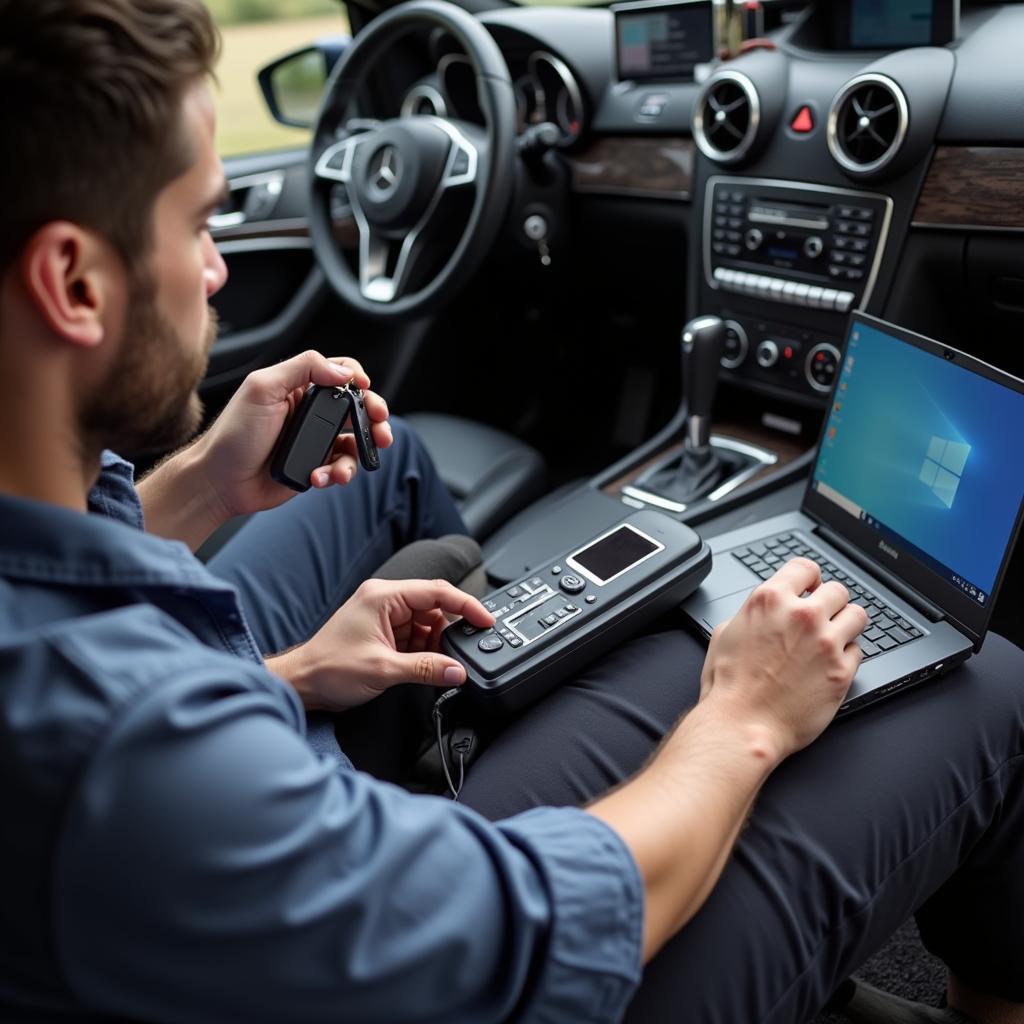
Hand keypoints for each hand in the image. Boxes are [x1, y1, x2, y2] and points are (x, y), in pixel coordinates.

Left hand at [194, 350, 393, 519]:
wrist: (220, 482)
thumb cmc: (233, 434)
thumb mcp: (262, 388)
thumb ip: (302, 368)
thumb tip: (342, 371)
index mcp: (299, 388)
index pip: (339, 373)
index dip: (358, 379)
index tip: (365, 389)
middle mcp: (310, 412)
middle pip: (358, 408)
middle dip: (376, 418)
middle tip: (381, 430)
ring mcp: (315, 441)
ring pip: (355, 442)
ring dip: (360, 454)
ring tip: (345, 468)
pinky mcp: (316, 466)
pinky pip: (341, 467)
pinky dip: (337, 474)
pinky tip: (319, 478)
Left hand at [268, 579, 494, 711]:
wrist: (302, 684)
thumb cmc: (328, 668)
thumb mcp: (383, 670)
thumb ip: (425, 668)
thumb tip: (457, 670)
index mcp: (384, 596)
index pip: (437, 591)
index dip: (466, 605)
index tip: (485, 620)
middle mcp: (385, 600)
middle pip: (434, 607)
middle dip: (448, 632)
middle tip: (459, 653)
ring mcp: (384, 616)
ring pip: (427, 624)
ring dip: (435, 645)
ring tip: (434, 666)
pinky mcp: (384, 633)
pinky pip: (416, 637)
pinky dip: (425, 651)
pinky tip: (425, 667)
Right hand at [699, 557, 867, 761]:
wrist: (742, 725)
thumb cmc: (729, 686)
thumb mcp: (725, 634)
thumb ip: (752, 614)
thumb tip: (763, 612)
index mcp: (769, 600)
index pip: (805, 567)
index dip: (808, 578)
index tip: (810, 588)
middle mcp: (801, 616)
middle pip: (837, 590)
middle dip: (828, 603)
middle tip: (821, 618)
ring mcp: (825, 643)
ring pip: (857, 615)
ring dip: (845, 625)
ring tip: (833, 637)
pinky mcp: (841, 671)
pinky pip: (857, 651)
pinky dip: (846, 656)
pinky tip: (829, 665)